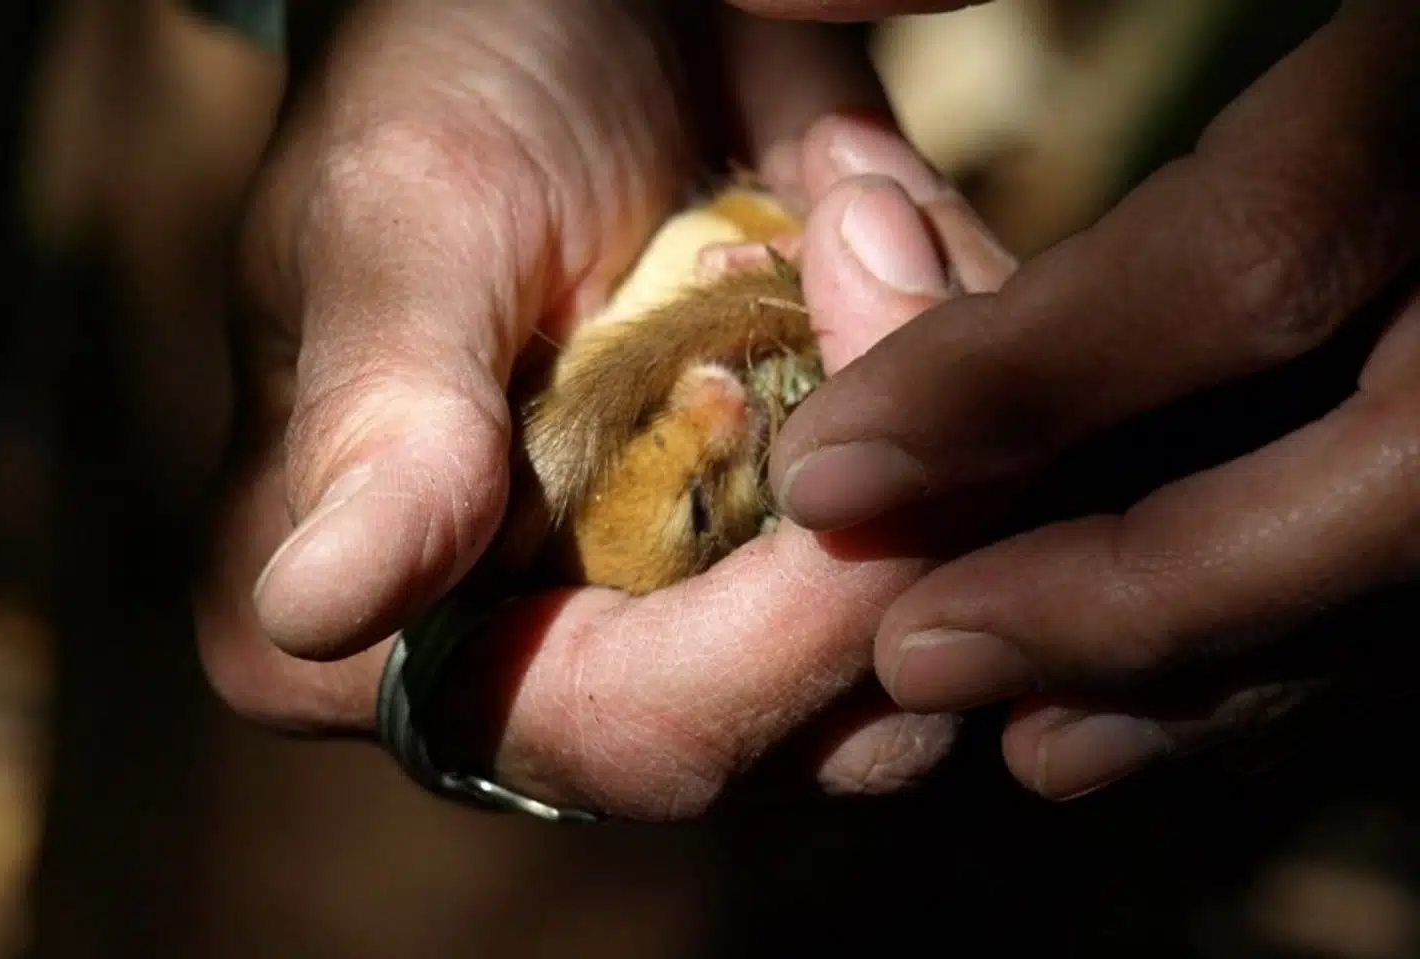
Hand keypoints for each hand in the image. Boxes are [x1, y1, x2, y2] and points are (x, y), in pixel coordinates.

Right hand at [192, 0, 1006, 819]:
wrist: (572, 8)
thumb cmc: (446, 89)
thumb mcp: (403, 225)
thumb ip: (378, 422)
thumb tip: (311, 612)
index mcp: (414, 643)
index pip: (643, 734)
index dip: (795, 627)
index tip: (869, 436)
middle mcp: (578, 668)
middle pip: (830, 717)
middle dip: (923, 502)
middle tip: (875, 240)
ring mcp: (722, 616)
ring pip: (941, 633)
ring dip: (962, 417)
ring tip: (855, 203)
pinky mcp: (825, 542)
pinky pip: (989, 524)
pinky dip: (980, 375)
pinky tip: (876, 220)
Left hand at [769, 1, 1419, 799]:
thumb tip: (806, 99)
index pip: (1252, 258)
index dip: (1020, 384)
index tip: (823, 473)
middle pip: (1379, 485)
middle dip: (1125, 593)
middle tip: (914, 655)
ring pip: (1404, 567)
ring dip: (1207, 666)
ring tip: (1023, 732)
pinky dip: (1283, 652)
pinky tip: (1148, 702)